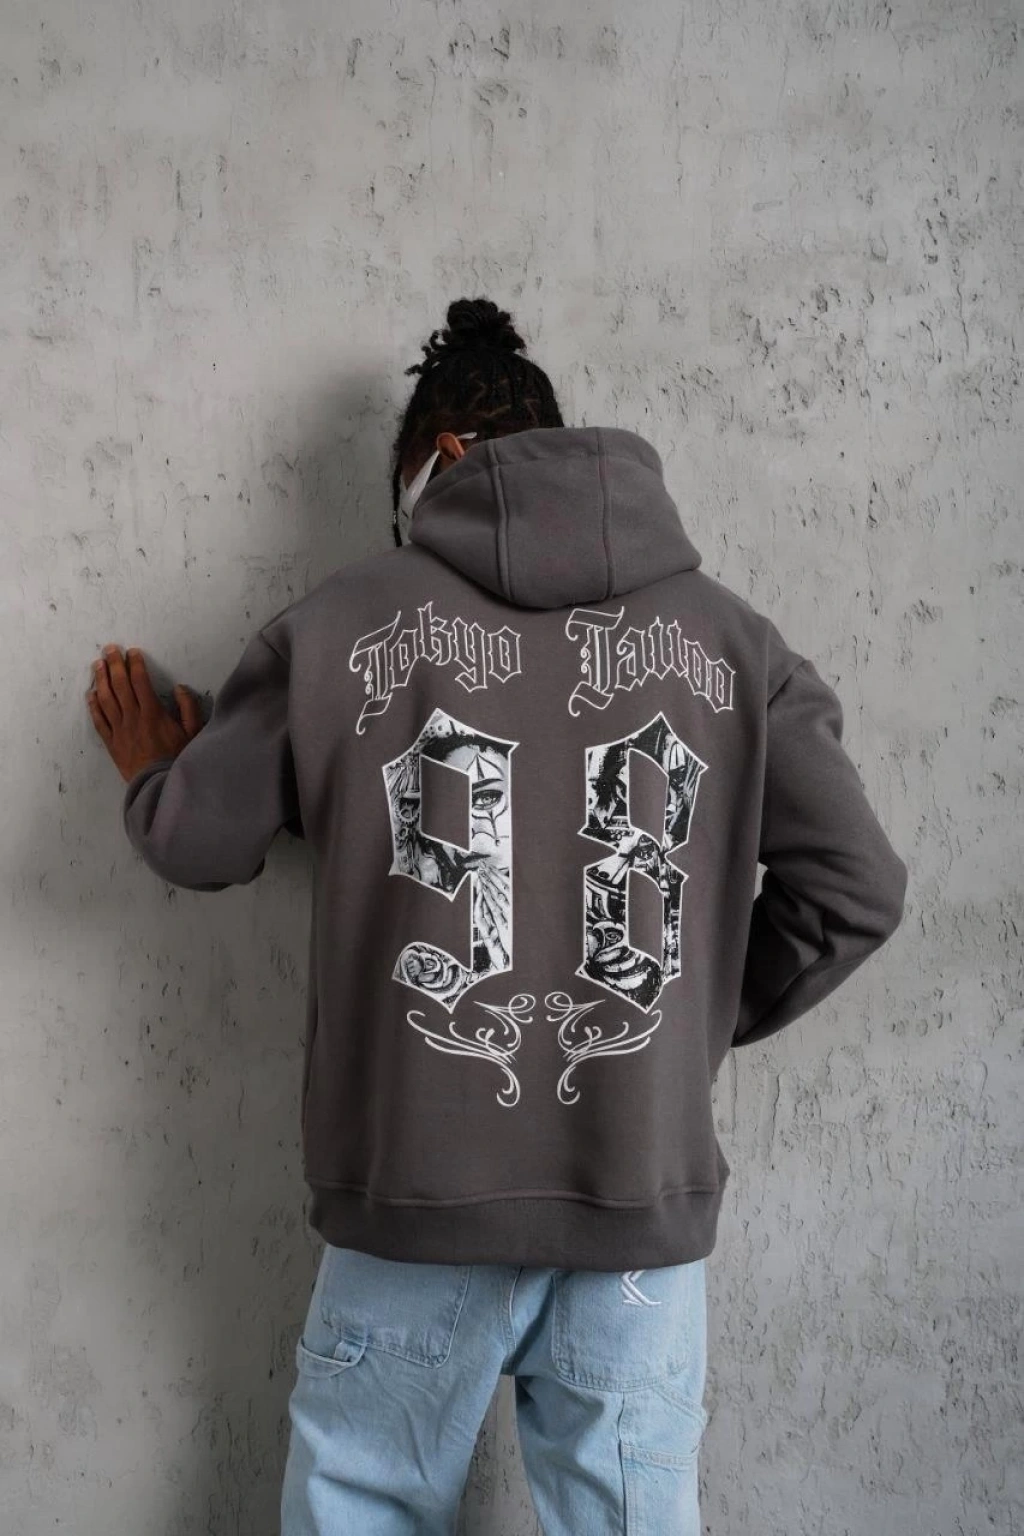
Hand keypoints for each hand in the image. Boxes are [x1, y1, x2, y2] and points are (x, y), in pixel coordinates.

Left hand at [87, 644, 204, 783]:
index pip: (140, 681)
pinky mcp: (111, 743)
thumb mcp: (194, 732)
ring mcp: (119, 730)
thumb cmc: (178, 759)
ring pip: (106, 700)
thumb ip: (189, 708)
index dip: (135, 664)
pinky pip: (99, 721)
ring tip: (98, 665)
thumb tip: (179, 688)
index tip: (132, 652)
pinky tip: (91, 694)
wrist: (159, 786)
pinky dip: (93, 706)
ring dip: (101, 680)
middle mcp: (133, 718)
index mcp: (153, 713)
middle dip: (114, 664)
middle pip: (120, 685)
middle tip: (109, 649)